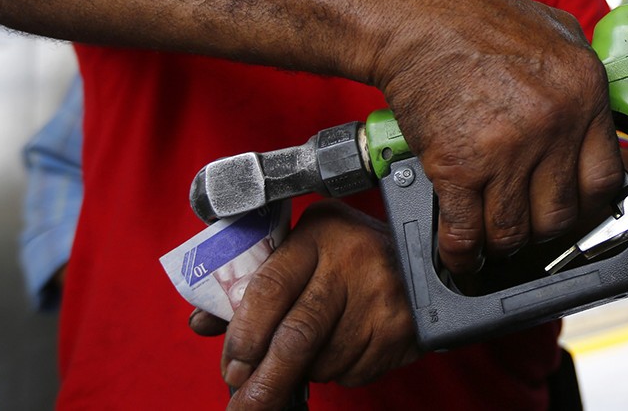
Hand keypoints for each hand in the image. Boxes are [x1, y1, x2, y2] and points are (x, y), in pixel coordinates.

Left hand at [189, 201, 418, 409]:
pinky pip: (353, 371)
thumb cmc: (349, 254)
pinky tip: (346, 344)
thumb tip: (201, 323)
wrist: (425, 258)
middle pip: (297, 337)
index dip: (244, 335)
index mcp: (320, 234)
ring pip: (323, 360)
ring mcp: (382, 297)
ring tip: (313, 349)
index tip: (231, 367)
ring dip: (306, 371)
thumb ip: (254, 285)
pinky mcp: (401, 330)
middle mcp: (354, 262)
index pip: (270, 288)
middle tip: (245, 405)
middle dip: (265, 380)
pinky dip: (338, 371)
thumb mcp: (303, 250)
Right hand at [370, 0, 620, 273]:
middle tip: (531, 224)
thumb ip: (584, 79)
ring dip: (503, 242)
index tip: (579, 213)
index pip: (605, 180)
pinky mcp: (458, 167)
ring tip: (494, 236)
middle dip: (545, 228)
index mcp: (584, 93)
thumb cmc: (482, 19)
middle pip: (561, 215)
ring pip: (516, 232)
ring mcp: (506, 150)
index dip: (591, 206)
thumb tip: (601, 122)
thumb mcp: (558, 32)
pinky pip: (466, 233)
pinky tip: (461, 255)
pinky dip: (462, 254)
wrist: (418, 18)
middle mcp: (553, 125)